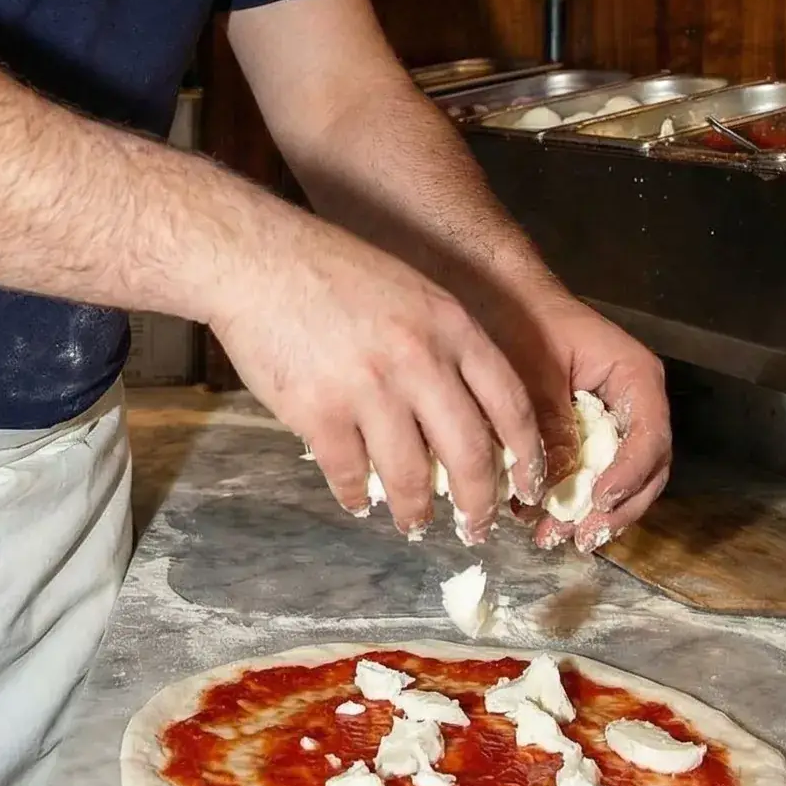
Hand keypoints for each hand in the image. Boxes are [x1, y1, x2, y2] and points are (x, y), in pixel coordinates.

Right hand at [208, 213, 546, 537]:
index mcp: (450, 326)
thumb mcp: (411, 292)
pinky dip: (356, 496)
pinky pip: (349, 474)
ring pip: (410, 476)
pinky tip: (357, 501)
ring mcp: (368, 389)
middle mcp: (419, 360)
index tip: (528, 485)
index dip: (526, 455)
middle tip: (476, 527)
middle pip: (470, 453)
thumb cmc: (332, 269)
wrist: (257, 258)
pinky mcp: (319, 413)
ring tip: (414, 523)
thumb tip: (466, 416)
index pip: (510, 404)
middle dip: (478, 503)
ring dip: (415, 511)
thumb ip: (443, 345)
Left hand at [487, 286, 670, 550]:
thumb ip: (551, 428)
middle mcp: (635, 404)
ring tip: (553, 537)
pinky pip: (592, 473)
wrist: (502, 297)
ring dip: (591, 514)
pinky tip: (540, 519)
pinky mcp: (589, 434)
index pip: (649, 437)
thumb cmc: (523, 321)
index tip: (597, 501)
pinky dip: (571, 498)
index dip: (629, 476)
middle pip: (645, 469)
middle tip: (579, 537)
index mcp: (636, 378)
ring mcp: (614, 421)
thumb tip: (553, 487)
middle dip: (614, 509)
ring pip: (620, 479)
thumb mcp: (535, 374)